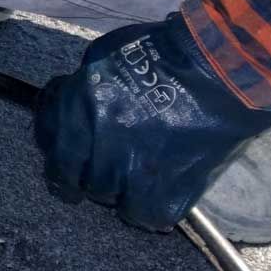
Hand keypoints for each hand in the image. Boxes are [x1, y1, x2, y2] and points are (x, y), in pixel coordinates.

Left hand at [34, 14, 270, 231]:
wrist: (222, 73)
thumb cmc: (165, 54)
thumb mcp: (104, 56)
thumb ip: (80, 88)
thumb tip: (69, 105)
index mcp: (79, 108)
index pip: (47, 140)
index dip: (54, 144)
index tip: (62, 149)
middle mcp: (99, 144)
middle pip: (72, 175)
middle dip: (80, 169)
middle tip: (96, 165)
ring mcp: (132, 173)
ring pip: (105, 197)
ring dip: (113, 187)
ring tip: (133, 170)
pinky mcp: (166, 194)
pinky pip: (142, 216)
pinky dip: (145, 207)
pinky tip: (154, 191)